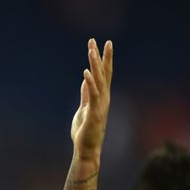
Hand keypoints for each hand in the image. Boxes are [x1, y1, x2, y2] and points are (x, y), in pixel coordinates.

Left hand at [71, 38, 112, 162]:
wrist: (86, 148)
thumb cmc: (85, 131)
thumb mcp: (84, 108)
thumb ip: (86, 94)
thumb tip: (85, 81)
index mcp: (101, 96)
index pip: (105, 74)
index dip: (105, 58)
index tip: (103, 43)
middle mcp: (104, 98)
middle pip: (104, 73)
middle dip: (101, 56)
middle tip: (98, 40)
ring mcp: (100, 105)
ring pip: (99, 81)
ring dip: (95, 65)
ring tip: (91, 50)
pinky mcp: (94, 113)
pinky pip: (92, 96)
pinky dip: (89, 83)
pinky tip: (85, 72)